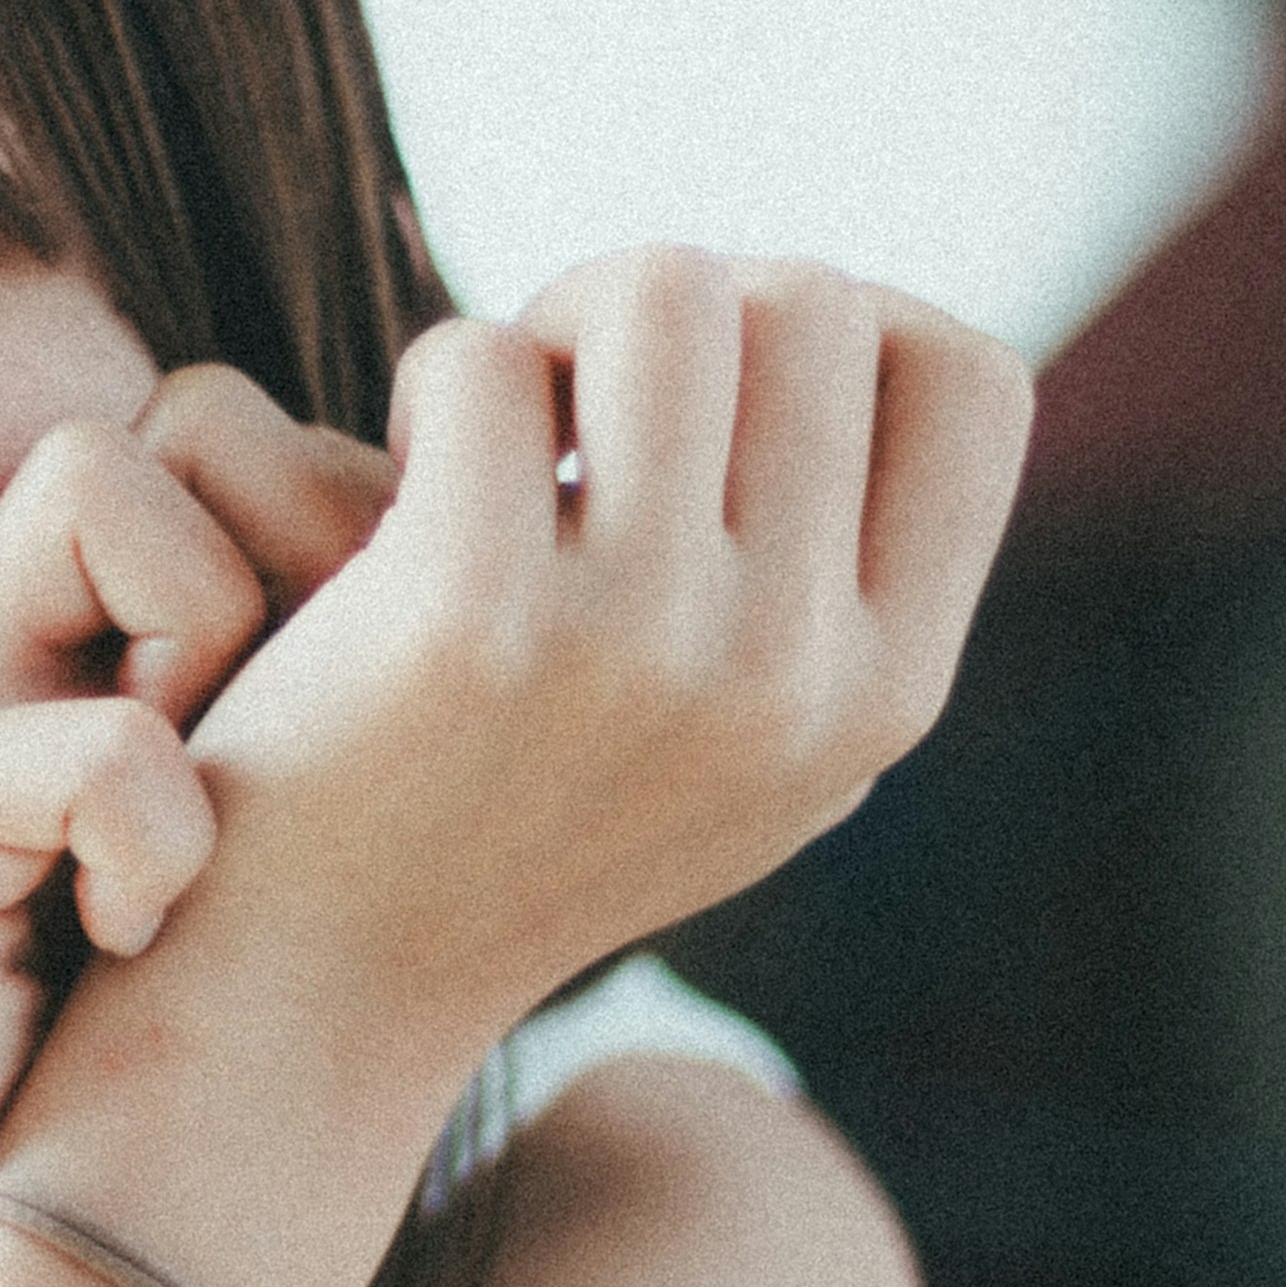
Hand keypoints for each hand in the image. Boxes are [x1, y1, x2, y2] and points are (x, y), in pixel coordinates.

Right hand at [0, 379, 396, 1271]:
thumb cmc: (136, 1034)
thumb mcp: (276, 836)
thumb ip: (351, 699)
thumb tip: (546, 582)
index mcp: (109, 608)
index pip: (256, 419)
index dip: (358, 524)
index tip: (379, 705)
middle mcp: (11, 616)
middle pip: (195, 415)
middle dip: (310, 563)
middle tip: (303, 756)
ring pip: (101, 485)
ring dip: (211, 647)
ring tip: (211, 822)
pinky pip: (91, 738)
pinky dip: (147, 839)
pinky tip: (132, 931)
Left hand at [175, 250, 1031, 1067]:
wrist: (314, 996)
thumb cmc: (513, 822)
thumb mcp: (742, 738)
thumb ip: (837, 574)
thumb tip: (873, 330)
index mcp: (886, 695)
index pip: (971, 379)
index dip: (845, 328)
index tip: (722, 400)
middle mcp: (792, 676)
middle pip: (809, 300)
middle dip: (674, 307)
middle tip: (574, 401)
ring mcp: (641, 646)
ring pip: (662, 290)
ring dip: (556, 323)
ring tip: (495, 428)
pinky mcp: (472, 617)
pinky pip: (482, 360)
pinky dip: (432, 383)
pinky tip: (394, 488)